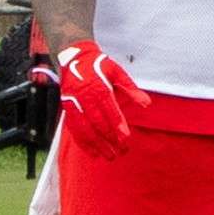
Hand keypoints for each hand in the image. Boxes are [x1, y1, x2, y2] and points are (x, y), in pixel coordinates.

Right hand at [55, 40, 150, 158]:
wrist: (73, 58)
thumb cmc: (99, 65)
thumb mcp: (117, 72)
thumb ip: (131, 89)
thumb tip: (147, 104)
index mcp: (98, 87)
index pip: (109, 110)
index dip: (117, 124)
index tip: (125, 137)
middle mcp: (84, 97)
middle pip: (97, 122)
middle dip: (110, 138)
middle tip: (122, 151)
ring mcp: (73, 104)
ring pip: (85, 128)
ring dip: (97, 144)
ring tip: (109, 156)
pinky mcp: (66, 108)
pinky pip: (73, 128)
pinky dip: (82, 142)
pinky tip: (91, 152)